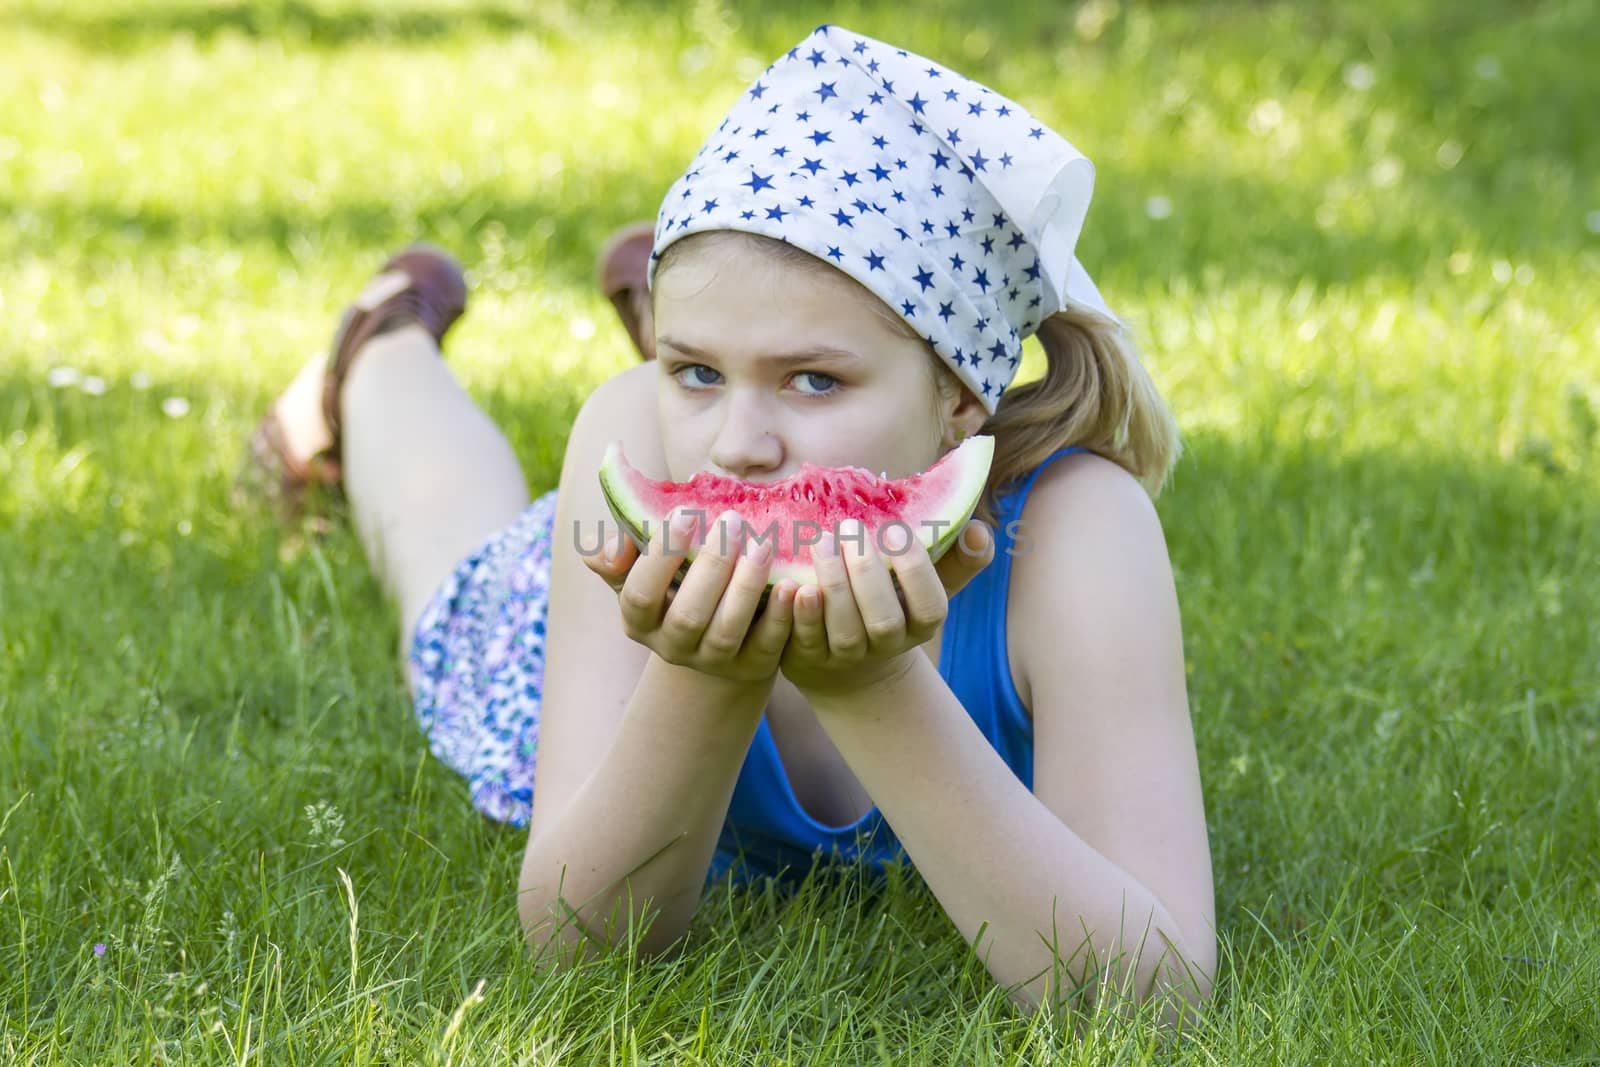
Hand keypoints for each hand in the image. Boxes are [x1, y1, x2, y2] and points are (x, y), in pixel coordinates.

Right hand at [584, 508, 798, 683]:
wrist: (719, 634)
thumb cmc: (677, 584)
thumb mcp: (643, 570)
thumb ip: (619, 555)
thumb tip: (608, 546)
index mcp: (639, 621)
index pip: (640, 595)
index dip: (660, 557)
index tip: (685, 512)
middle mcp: (672, 647)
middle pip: (688, 615)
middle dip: (710, 567)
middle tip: (733, 521)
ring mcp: (714, 661)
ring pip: (727, 631)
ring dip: (745, 588)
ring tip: (763, 545)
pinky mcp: (753, 666)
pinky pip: (767, 646)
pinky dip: (780, 617)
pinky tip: (791, 584)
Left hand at [780, 518, 995, 698]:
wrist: (846, 661)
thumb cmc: (891, 601)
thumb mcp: (924, 582)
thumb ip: (955, 557)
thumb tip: (982, 532)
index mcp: (919, 624)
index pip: (930, 607)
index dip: (916, 572)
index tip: (896, 530)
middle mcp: (886, 645)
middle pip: (883, 621)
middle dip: (867, 574)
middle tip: (848, 527)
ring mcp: (846, 656)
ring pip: (844, 631)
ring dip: (833, 586)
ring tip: (820, 542)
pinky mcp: (808, 659)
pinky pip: (804, 640)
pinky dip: (799, 613)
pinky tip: (794, 582)